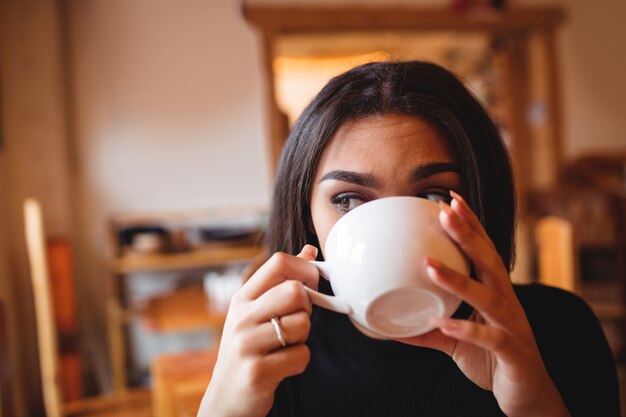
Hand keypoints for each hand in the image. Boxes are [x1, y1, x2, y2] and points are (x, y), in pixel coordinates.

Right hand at [197, 245, 319, 416]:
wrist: (226, 398)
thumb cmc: (248, 349)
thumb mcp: (257, 311)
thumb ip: (282, 281)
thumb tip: (310, 251)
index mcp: (242, 298)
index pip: (279, 261)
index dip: (305, 270)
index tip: (309, 286)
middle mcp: (241, 317)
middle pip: (295, 291)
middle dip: (306, 308)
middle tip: (296, 322)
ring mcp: (246, 344)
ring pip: (302, 324)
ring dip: (303, 339)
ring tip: (284, 346)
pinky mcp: (257, 371)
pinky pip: (302, 355)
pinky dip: (299, 362)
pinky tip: (282, 366)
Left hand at [397, 192, 570, 416]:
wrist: (528, 394)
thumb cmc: (493, 359)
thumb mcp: (456, 341)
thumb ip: (429, 331)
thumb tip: (391, 326)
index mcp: (496, 293)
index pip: (484, 251)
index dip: (471, 225)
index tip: (452, 200)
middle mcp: (507, 303)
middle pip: (489, 262)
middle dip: (468, 235)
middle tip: (445, 212)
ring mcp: (513, 326)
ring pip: (488, 297)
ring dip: (459, 280)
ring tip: (430, 267)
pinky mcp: (513, 352)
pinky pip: (491, 338)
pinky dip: (468, 330)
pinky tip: (444, 323)